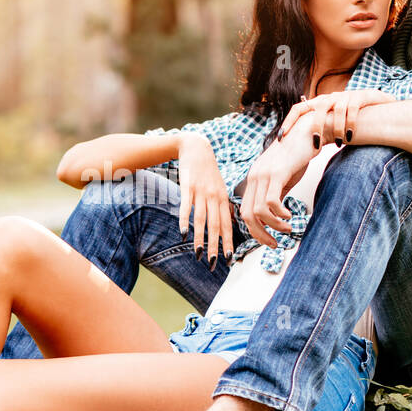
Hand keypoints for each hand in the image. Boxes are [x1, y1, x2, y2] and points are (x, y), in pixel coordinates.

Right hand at [176, 133, 233, 264]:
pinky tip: (183, 234)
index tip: (229, 258)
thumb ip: (223, 205)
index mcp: (223, 198)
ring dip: (200, 238)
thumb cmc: (208, 171)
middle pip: (216, 225)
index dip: (228, 242)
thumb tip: (228, 223)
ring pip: (201, 220)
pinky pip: (186, 207)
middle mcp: (214, 197)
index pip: (227, 224)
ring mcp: (201, 192)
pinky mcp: (188, 187)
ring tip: (199, 254)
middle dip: (215, 246)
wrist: (197, 147)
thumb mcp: (220, 186)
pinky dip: (184, 221)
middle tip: (213, 263)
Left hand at [239, 116, 318, 247]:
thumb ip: (276, 195)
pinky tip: (290, 214)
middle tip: (275, 244)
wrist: (308, 131)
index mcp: (254, 180)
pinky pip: (271, 201)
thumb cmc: (297, 156)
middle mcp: (255, 177)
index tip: (268, 240)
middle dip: (260, 234)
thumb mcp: (283, 179)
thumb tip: (274, 216)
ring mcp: (264, 175)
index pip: (244, 211)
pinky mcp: (277, 173)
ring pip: (259, 211)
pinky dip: (280, 214)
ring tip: (287, 228)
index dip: (254, 230)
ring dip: (274, 226)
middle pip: (247, 215)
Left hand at [278, 89, 395, 147]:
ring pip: (337, 110)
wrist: (378, 104)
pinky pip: (352, 110)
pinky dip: (350, 124)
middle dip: (316, 127)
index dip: (288, 121)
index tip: (281, 137)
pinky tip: (350, 136)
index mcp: (319, 104)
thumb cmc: (351, 117)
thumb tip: (302, 149)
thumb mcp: (332, 122)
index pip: (298, 109)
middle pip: (317, 109)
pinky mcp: (359, 97)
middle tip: (316, 145)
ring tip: (339, 144)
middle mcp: (330, 97)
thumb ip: (319, 130)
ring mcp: (345, 96)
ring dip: (337, 128)